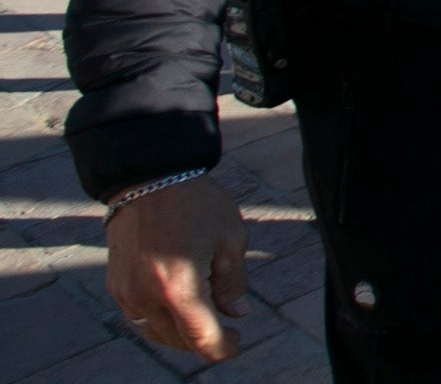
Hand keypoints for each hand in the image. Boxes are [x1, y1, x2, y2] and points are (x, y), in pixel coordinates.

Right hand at [106, 176, 248, 362]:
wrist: (148, 179)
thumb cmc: (196, 204)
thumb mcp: (231, 238)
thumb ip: (233, 282)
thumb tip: (236, 314)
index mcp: (179, 288)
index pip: (202, 337)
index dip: (223, 348)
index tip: (237, 345)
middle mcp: (147, 297)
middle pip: (179, 340)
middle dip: (206, 341)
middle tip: (229, 331)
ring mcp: (127, 294)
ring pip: (157, 334)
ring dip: (182, 335)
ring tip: (206, 321)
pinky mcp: (116, 287)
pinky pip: (139, 320)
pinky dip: (161, 323)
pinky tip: (178, 312)